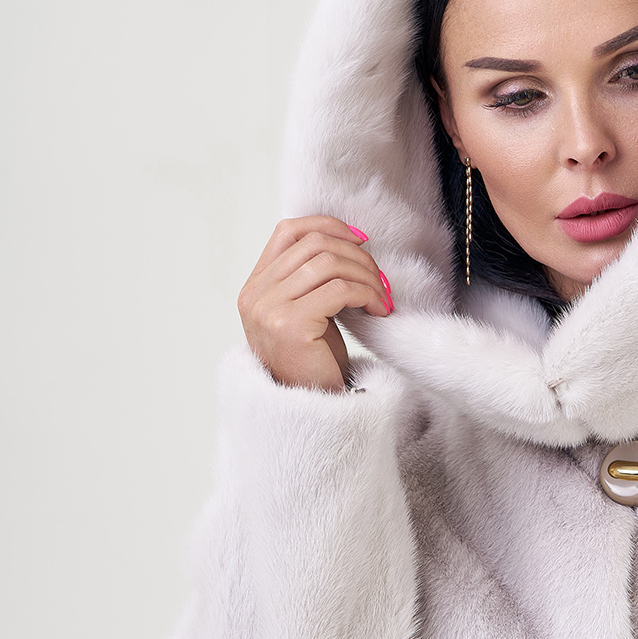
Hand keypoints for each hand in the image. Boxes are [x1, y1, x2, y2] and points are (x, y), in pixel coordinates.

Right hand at [238, 216, 392, 390]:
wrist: (310, 412)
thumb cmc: (313, 363)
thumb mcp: (307, 311)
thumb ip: (311, 278)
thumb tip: (349, 240)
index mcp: (255, 287)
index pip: (288, 232)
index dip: (328, 226)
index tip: (360, 240)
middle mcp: (255, 295)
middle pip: (314, 245)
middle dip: (357, 256)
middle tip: (380, 279)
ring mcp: (269, 309)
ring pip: (329, 263)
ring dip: (367, 276)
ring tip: (382, 297)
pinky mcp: (291, 325)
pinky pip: (340, 290)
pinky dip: (368, 294)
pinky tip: (379, 310)